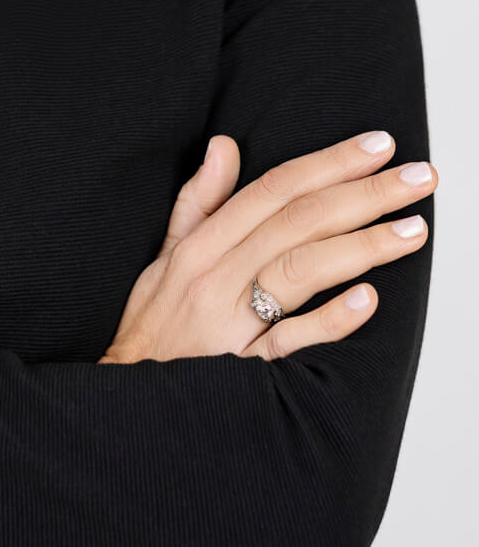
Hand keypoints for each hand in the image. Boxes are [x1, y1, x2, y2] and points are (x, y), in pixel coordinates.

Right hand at [98, 129, 435, 364]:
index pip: (274, 190)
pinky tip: (368, 300)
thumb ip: (198, 203)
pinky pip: (288, 341)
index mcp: (200, 246)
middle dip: (363, 193)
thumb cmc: (152, 329)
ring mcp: (230, 323)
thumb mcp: (165, 259)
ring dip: (361, 246)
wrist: (125, 401)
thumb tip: (223, 145)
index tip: (378, 145)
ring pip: (300, 270)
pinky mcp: (242, 369)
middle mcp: (216, 276)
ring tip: (413, 230)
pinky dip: (329, 320)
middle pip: (297, 222)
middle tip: (420, 177)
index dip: (328, 163)